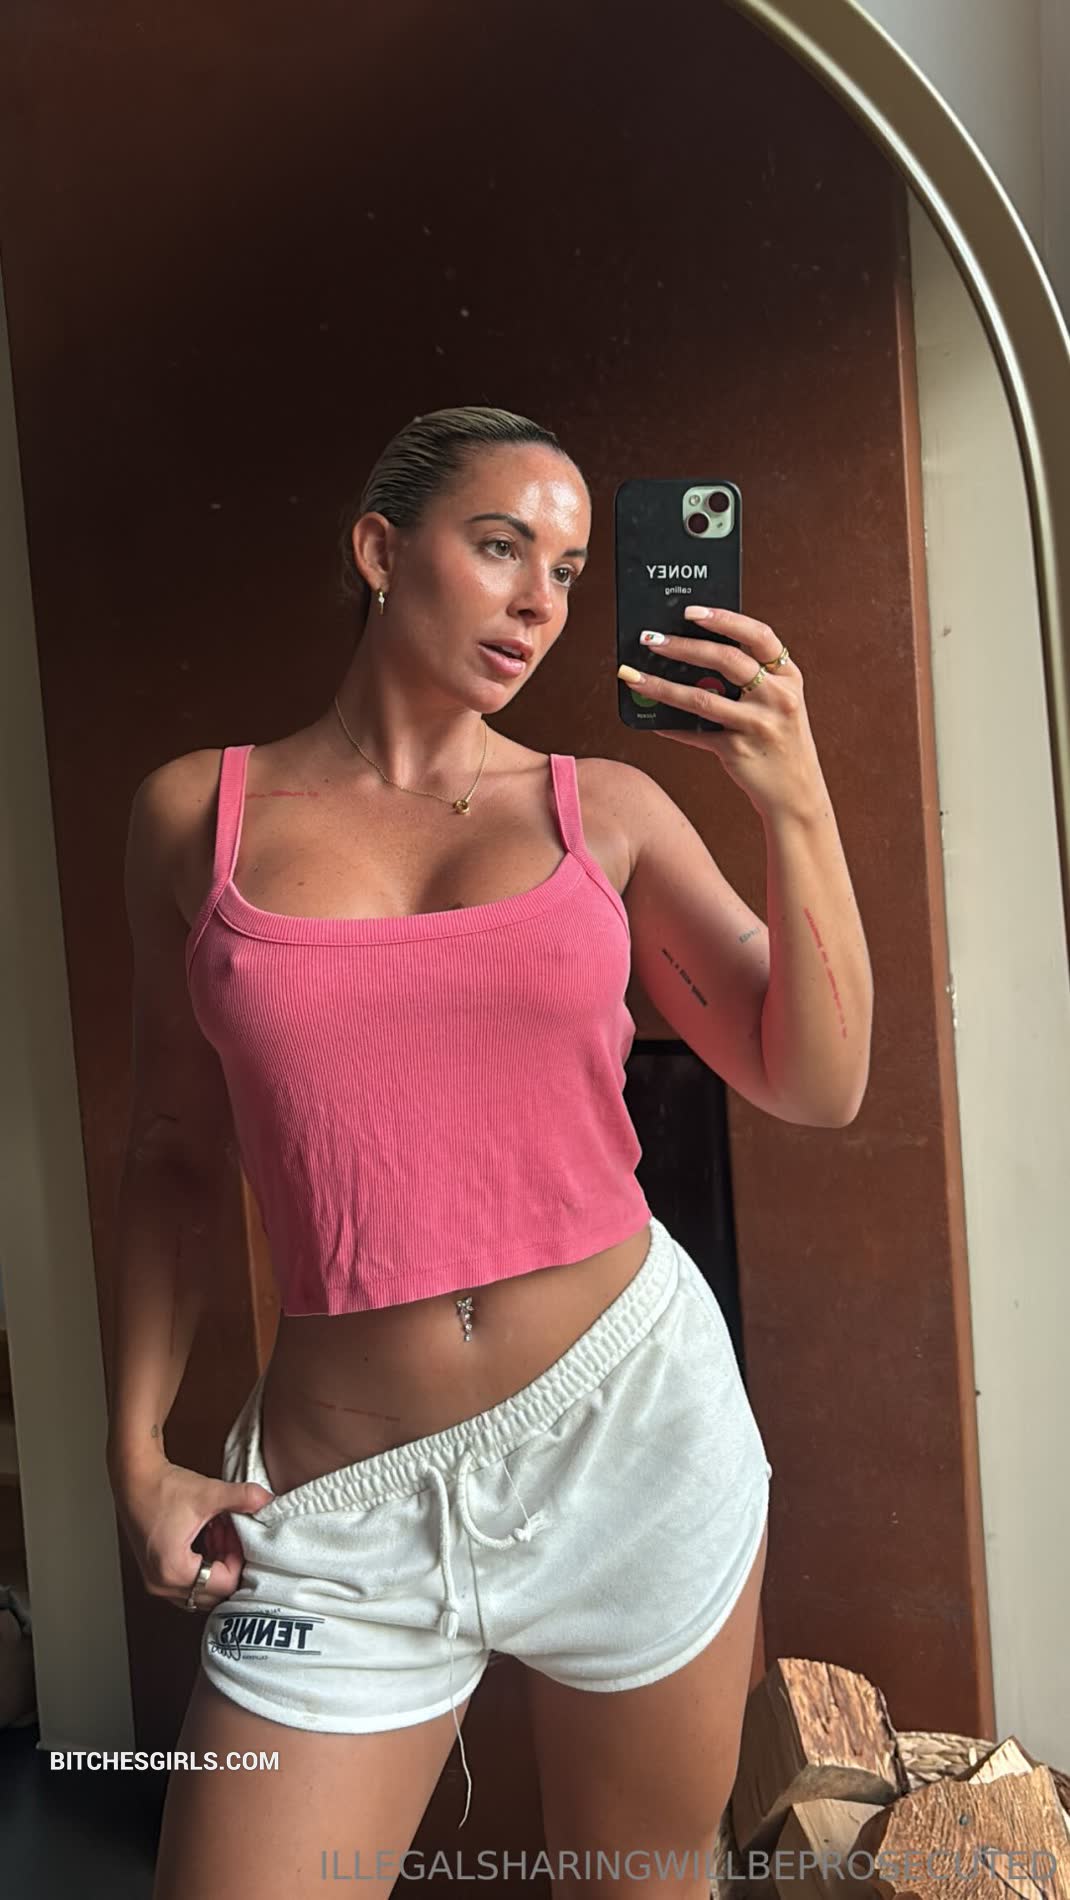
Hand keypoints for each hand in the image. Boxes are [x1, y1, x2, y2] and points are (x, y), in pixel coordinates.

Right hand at [111, 1458, 274, 1613]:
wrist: (134, 1477)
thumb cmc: (162, 1487)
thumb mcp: (208, 1493)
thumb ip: (243, 1498)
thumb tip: (268, 1501)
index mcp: (174, 1571)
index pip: (223, 1585)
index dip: (239, 1560)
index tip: (239, 1536)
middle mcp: (161, 1584)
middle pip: (212, 1592)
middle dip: (228, 1563)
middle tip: (229, 1534)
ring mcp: (156, 1581)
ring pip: (200, 1589)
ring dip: (216, 1565)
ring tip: (217, 1533)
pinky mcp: (155, 1573)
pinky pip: (187, 1582)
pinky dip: (202, 1564)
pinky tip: (206, 1537)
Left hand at [620, 605, 826, 819]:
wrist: (797, 793)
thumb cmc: (780, 740)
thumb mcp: (780, 703)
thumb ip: (752, 679)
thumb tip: (692, 656)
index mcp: (789, 677)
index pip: (759, 635)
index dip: (724, 619)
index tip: (691, 611)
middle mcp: (779, 697)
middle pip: (726, 660)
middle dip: (682, 646)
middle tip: (649, 639)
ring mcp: (759, 725)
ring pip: (702, 698)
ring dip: (662, 686)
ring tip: (635, 676)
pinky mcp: (739, 751)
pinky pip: (695, 733)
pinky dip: (671, 726)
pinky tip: (652, 720)